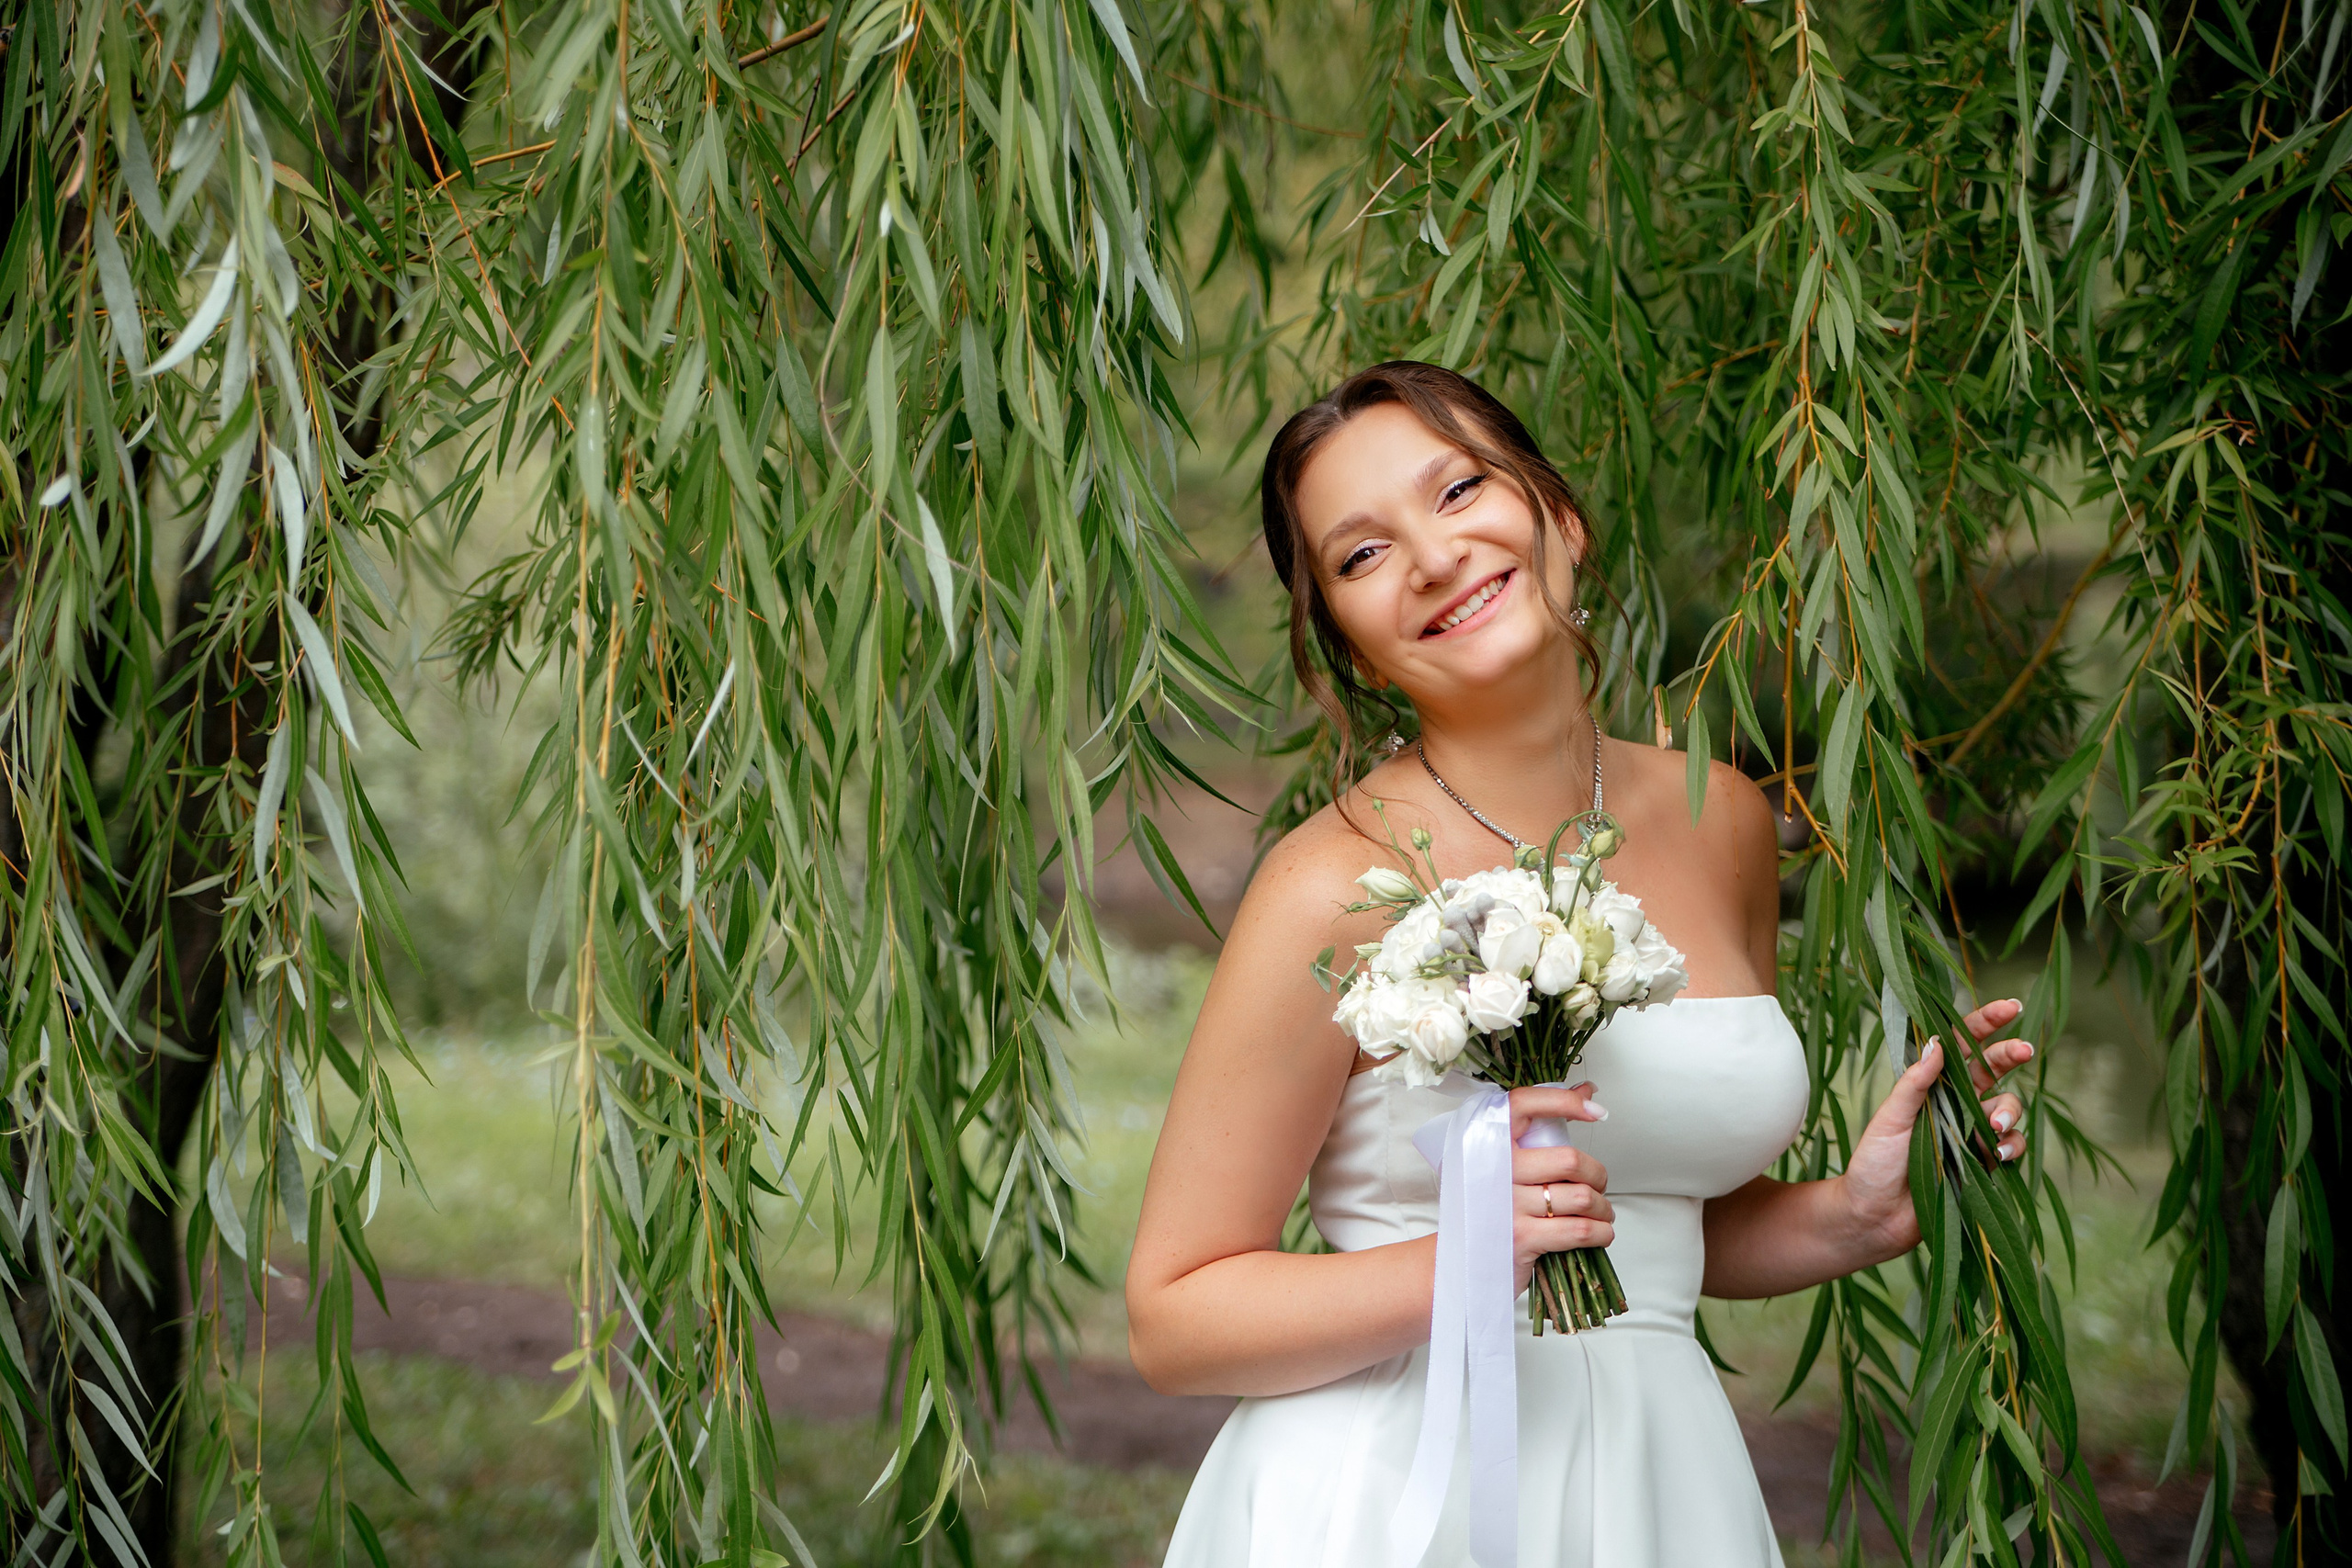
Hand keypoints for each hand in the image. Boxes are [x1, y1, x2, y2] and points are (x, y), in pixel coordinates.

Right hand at [1507, 1084, 1612, 1293]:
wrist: (1457, 1258)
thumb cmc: (1487, 1203)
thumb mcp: (1501, 1159)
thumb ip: (1542, 1125)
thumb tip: (1588, 1091)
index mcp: (1487, 1140)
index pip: (1525, 1104)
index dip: (1564, 1102)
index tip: (1595, 1109)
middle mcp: (1495, 1168)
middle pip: (1570, 1160)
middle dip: (1597, 1175)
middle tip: (1596, 1185)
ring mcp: (1508, 1204)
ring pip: (1582, 1198)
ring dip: (1603, 1208)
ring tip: (1599, 1213)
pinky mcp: (1523, 1238)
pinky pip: (1581, 1230)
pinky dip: (1602, 1232)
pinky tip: (1599, 1233)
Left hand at [1838, 998, 2036, 1261]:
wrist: (1875, 1217)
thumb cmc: (1874, 1164)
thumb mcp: (1890, 1118)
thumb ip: (1914, 1083)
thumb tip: (1937, 1042)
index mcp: (1929, 1086)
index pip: (1960, 1046)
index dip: (1985, 1024)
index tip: (2011, 1007)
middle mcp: (1953, 1103)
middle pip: (1993, 1070)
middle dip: (2011, 1055)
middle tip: (2025, 1049)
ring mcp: (1970, 1132)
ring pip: (2007, 1108)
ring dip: (2007, 1112)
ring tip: (1991, 1130)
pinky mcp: (1983, 1162)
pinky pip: (2010, 1145)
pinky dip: (2011, 1145)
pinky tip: (1998, 1153)